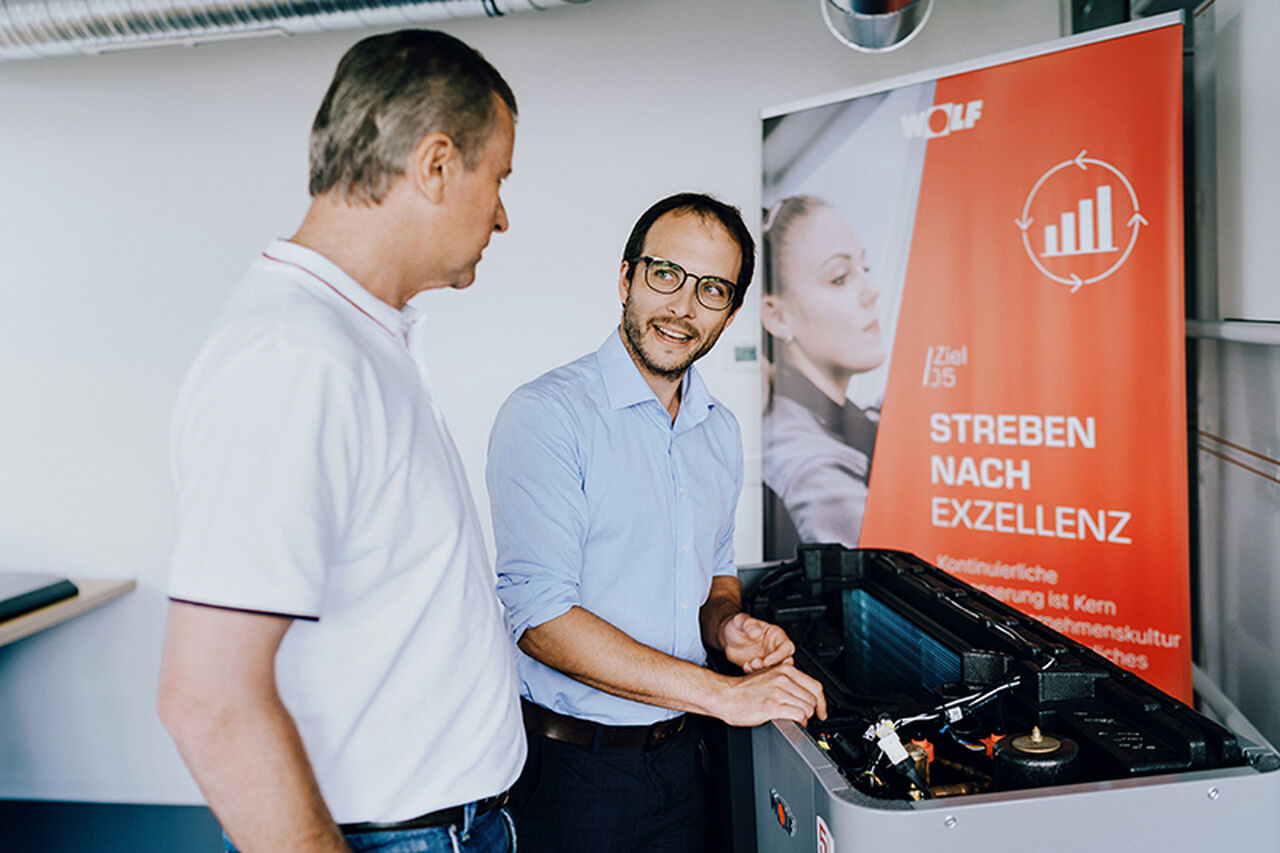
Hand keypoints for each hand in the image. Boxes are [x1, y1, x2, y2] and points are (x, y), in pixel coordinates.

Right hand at [712, 663, 827, 727]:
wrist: (725, 695)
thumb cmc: (744, 689)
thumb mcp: (769, 677)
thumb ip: (788, 682)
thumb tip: (804, 694)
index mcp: (785, 670)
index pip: (815, 686)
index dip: (823, 702)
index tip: (822, 711)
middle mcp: (783, 679)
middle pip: (813, 698)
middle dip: (812, 711)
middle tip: (805, 717)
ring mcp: (778, 691)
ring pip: (807, 707)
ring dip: (804, 717)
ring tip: (796, 719)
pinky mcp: (773, 705)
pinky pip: (798, 715)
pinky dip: (799, 722)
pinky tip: (793, 722)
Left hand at [719, 612, 794, 672]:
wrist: (727, 636)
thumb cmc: (737, 626)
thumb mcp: (741, 621)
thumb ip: (749, 625)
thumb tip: (756, 633)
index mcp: (775, 634)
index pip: (787, 647)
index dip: (779, 656)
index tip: (766, 660)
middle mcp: (775, 647)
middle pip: (786, 662)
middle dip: (773, 667)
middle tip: (758, 665)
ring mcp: (768, 658)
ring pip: (775, 670)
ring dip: (764, 671)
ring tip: (751, 665)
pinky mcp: (761, 667)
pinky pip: (763, 674)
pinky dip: (755, 674)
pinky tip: (746, 667)